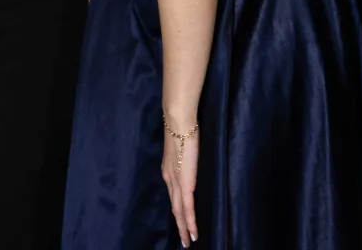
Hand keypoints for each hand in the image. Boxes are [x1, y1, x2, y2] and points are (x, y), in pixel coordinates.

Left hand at [161, 117, 199, 247]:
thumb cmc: (183, 130)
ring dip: (184, 228)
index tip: (180, 222)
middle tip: (184, 240)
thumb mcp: (182, 147)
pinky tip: (193, 232)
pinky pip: (187, 207)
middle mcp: (169, 179)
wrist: (179, 122)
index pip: (173, 195)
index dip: (176, 210)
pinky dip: (190, 221)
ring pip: (179, 211)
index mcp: (168, 170)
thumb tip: (188, 160)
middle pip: (174, 207)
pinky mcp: (185, 183)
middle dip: (179, 225)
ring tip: (189, 241)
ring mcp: (176, 182)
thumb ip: (183, 157)